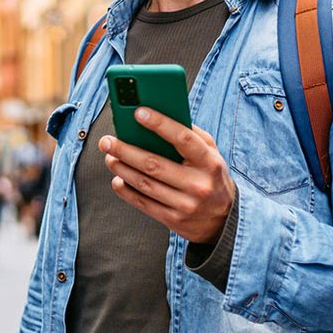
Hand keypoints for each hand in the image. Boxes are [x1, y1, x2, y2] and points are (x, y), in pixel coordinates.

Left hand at [100, 107, 234, 243]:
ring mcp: (185, 205)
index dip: (160, 124)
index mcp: (209, 162)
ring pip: (145, 184)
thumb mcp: (212, 154)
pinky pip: (143, 203)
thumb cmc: (211, 177)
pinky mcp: (173, 220)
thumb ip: (192, 136)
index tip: (138, 112)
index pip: (183, 138)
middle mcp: (198, 184)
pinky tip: (117, 178)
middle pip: (154, 164)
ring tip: (109, 157)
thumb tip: (160, 117)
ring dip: (122, 168)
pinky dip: (126, 190)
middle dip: (126, 150)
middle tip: (107, 141)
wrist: (224, 219)